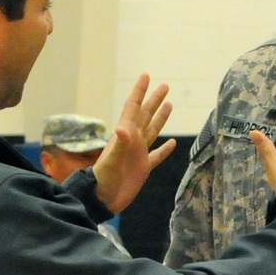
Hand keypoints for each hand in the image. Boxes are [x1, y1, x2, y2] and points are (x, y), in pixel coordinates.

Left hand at [93, 74, 175, 213]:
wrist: (102, 199)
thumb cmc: (104, 179)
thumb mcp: (112, 161)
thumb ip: (120, 144)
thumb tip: (124, 127)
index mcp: (125, 135)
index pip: (133, 108)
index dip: (139, 92)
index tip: (146, 76)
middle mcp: (133, 141)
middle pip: (146, 115)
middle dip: (154, 100)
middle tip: (165, 85)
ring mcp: (138, 154)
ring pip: (152, 131)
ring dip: (160, 118)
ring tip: (169, 105)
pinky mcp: (143, 168)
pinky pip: (157, 156)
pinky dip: (165, 150)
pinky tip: (172, 144)